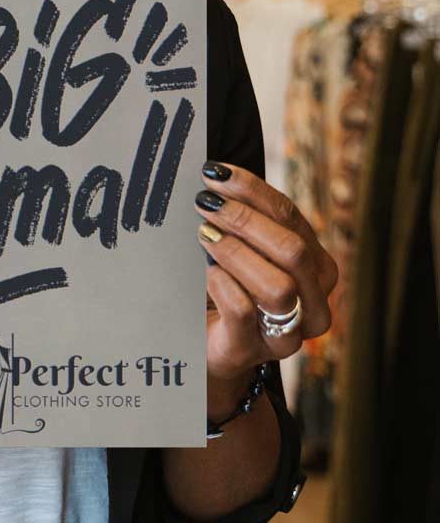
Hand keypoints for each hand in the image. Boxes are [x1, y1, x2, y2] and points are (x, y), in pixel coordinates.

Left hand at [194, 162, 337, 385]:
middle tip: (205, 203)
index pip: (291, 217)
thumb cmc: (227, 287)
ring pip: (278, 286)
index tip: (215, 172)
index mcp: (317, 268)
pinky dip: (223, 285)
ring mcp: (288, 332)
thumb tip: (216, 175)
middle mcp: (314, 301)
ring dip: (235, 253)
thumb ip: (245, 219)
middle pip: (292, 249)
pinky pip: (244, 312)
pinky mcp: (252, 350)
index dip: (252, 190)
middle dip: (245, 219)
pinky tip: (207, 274)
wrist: (205, 345)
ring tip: (204, 235)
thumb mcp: (244, 249)